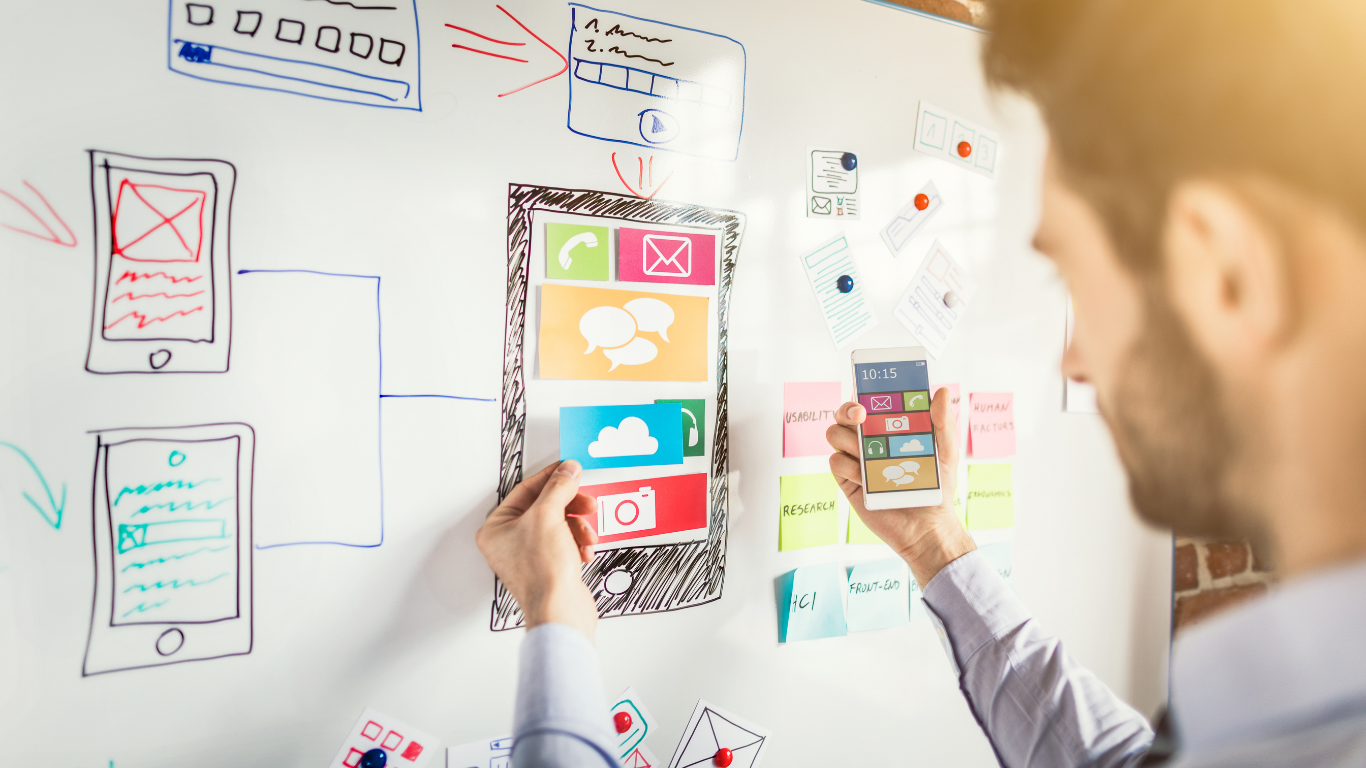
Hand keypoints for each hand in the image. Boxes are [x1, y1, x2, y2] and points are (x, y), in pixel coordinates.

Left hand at [476, 460, 599, 638]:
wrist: (560, 611)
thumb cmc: (542, 573)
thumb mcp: (549, 516)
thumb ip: (559, 487)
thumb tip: (567, 470)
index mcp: (496, 529)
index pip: (525, 491)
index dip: (551, 477)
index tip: (569, 469)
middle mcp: (508, 542)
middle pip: (545, 508)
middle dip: (570, 506)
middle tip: (586, 503)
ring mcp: (528, 556)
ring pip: (558, 525)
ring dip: (577, 526)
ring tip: (587, 535)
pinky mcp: (548, 567)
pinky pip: (565, 542)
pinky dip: (578, 543)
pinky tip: (584, 551)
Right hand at [826, 387, 975, 586]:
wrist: (926, 529)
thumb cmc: (938, 490)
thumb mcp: (947, 453)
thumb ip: (943, 423)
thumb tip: (942, 392)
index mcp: (889, 430)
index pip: (869, 402)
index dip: (863, 393)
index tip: (869, 393)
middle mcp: (868, 441)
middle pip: (844, 415)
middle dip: (846, 409)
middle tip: (861, 415)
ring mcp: (856, 460)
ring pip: (835, 435)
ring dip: (849, 439)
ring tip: (870, 454)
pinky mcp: (848, 481)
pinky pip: (836, 462)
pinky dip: (849, 466)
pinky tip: (867, 477)